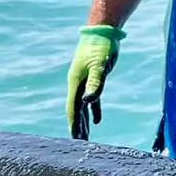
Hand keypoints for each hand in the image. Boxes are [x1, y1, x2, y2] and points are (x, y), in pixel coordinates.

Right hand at [67, 25, 124, 139]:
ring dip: (84, 122)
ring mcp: (84, 81)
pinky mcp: (94, 78)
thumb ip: (95, 83)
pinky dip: (93, 111)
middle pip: (76, 110)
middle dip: (77, 127)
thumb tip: (87, 102)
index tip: (74, 139)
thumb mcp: (100, 65)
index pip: (73, 108)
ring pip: (82, 106)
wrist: (102, 30)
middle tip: (79, 144)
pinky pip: (92, 99)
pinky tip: (97, 121)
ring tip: (84, 138)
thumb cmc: (101, 46)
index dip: (73, 123)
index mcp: (76, 82)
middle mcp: (77, 84)